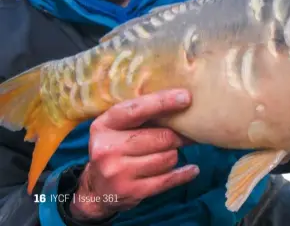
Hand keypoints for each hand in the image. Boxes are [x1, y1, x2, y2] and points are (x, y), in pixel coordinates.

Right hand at [69, 89, 198, 220]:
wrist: (97, 189)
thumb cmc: (116, 148)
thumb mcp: (118, 128)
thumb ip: (142, 114)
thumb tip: (181, 100)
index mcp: (104, 125)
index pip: (137, 109)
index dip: (163, 102)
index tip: (186, 97)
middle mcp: (107, 148)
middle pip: (161, 137)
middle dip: (177, 135)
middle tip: (185, 134)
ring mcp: (118, 172)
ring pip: (167, 158)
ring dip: (173, 154)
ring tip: (169, 153)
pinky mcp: (131, 191)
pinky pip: (168, 179)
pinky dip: (183, 173)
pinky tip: (192, 170)